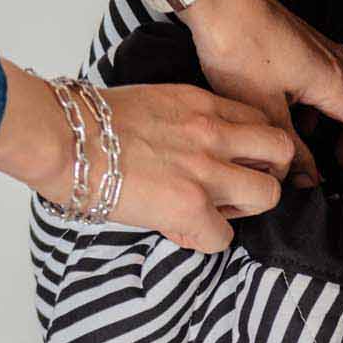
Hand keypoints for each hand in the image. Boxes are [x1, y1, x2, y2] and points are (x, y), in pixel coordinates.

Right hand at [0, 62, 295, 253]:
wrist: (60, 137)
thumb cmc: (86, 124)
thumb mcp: (150, 103)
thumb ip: (182, 121)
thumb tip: (187, 150)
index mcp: (200, 103)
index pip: (260, 122)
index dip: (253, 148)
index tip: (234, 162)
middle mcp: (211, 131)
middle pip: (282, 150)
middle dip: (270, 174)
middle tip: (241, 189)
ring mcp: (205, 169)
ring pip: (269, 193)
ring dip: (247, 210)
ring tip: (216, 212)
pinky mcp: (191, 205)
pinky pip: (225, 236)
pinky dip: (208, 239)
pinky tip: (183, 230)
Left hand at [182, 0, 342, 182]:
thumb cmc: (238, 42)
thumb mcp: (263, 110)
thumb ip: (290, 149)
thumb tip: (307, 179)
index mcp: (336, 84)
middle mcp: (340, 66)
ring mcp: (327, 54)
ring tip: (338, 156)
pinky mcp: (310, 49)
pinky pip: (339, 81)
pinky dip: (336, 108)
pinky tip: (308, 124)